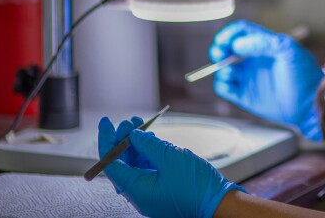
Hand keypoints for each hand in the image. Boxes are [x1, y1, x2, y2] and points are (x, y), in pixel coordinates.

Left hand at [97, 116, 242, 217]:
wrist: (218, 203)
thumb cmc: (197, 186)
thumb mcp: (172, 159)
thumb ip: (150, 145)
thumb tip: (134, 135)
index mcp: (137, 190)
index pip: (111, 164)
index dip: (107, 141)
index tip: (106, 123)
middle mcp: (140, 193)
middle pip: (122, 164)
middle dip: (122, 140)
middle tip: (128, 121)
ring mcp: (150, 191)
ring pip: (134, 165)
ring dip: (135, 144)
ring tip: (139, 124)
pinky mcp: (161, 187)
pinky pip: (147, 168)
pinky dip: (146, 152)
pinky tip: (150, 138)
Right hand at [210, 20, 323, 140]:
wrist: (309, 104)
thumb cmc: (303, 74)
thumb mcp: (289, 51)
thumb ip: (264, 43)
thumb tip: (238, 44)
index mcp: (264, 45)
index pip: (241, 32)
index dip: (230, 33)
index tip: (223, 40)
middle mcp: (253, 59)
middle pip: (227, 49)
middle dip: (219, 49)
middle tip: (220, 53)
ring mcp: (248, 77)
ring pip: (223, 68)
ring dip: (220, 67)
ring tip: (229, 71)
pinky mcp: (245, 95)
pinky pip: (225, 88)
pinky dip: (222, 84)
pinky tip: (230, 83)